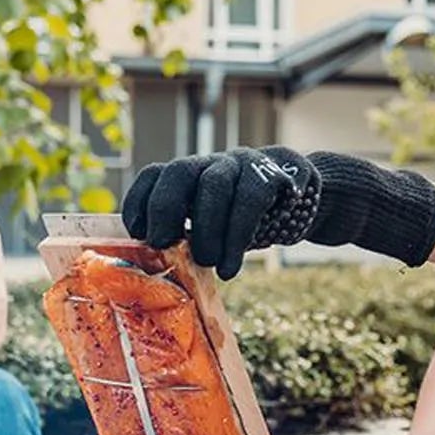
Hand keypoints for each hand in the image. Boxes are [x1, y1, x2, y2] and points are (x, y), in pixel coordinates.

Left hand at [122, 146, 321, 278]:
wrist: (297, 198)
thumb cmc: (239, 221)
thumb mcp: (208, 226)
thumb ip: (184, 237)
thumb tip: (155, 270)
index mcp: (187, 175)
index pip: (154, 175)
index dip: (139, 201)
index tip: (137, 233)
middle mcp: (209, 163)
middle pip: (179, 172)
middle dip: (165, 208)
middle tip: (162, 244)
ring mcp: (240, 165)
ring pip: (215, 186)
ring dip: (206, 230)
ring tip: (207, 263)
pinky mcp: (270, 175)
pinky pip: (249, 201)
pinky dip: (237, 238)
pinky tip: (229, 268)